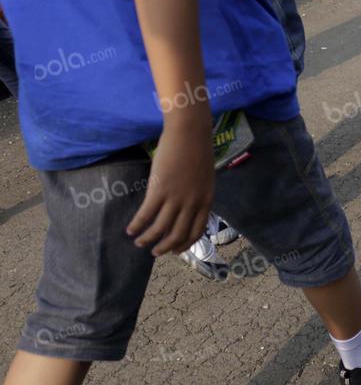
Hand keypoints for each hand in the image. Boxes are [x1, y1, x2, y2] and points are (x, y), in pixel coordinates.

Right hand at [126, 119, 214, 255]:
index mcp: (206, 200)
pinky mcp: (159, 190)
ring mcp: (176, 198)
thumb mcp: (205, 177)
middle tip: (155, 252)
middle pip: (178, 235)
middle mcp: (192, 203)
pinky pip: (146, 215)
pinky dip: (137, 225)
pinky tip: (130, 229)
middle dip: (165, 247)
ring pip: (160, 229)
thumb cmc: (197, 150)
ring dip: (148, 239)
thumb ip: (198, 194)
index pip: (196, 231)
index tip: (175, 250)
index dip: (184, 244)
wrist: (190, 132)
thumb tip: (188, 206)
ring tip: (139, 242)